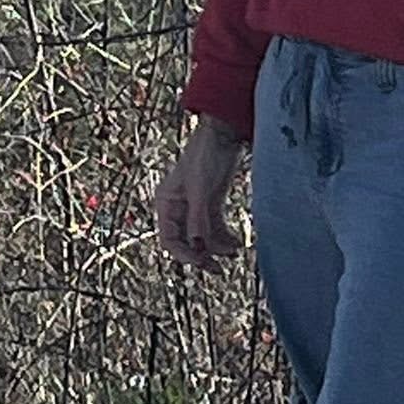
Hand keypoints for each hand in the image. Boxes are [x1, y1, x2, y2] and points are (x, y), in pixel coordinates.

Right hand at [151, 117, 246, 269]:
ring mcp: (196, 206)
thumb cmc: (205, 153)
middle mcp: (178, 207)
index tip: (201, 262)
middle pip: (187, 241)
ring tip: (233, 254)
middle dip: (201, 255)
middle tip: (217, 270)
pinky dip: (225, 237)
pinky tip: (236, 244)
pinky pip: (215, 228)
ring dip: (216, 248)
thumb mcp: (201, 187)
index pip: (169, 239)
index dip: (184, 254)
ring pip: (203, 237)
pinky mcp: (212, 203)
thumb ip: (198, 218)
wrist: (225, 133)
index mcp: (167, 202)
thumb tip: (198, 247)